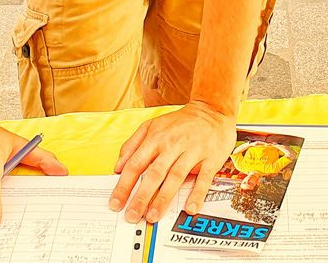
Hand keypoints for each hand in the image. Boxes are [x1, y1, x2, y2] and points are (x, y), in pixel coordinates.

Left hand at [109, 102, 235, 224]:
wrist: (211, 111)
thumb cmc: (179, 122)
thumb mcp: (152, 125)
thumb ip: (132, 144)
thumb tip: (118, 167)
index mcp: (156, 138)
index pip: (136, 163)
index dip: (124, 185)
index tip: (116, 203)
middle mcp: (172, 145)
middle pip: (154, 173)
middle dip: (141, 197)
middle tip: (132, 216)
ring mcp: (192, 152)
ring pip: (175, 177)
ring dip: (163, 198)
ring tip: (153, 216)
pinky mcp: (210, 159)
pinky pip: (203, 178)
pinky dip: (197, 194)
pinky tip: (190, 208)